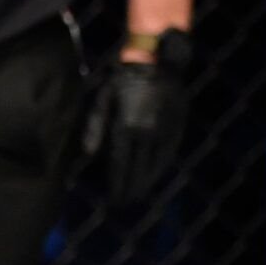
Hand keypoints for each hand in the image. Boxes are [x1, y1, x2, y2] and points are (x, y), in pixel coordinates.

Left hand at [88, 58, 185, 204]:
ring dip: (147, 181)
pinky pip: (170, 151)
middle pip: (138, 169)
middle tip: (125, 204)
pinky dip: (162, 166)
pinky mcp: (177, 124)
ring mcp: (164, 129)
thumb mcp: (101, 99)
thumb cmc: (121, 79)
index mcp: (125, 127)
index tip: (113, 200)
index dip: (117, 184)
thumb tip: (87, 155)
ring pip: (156, 164)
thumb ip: (94, 128)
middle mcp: (146, 133)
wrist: (154, 60)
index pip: (120, 165)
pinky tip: (157, 174)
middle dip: (131, 189)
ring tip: (139, 195)